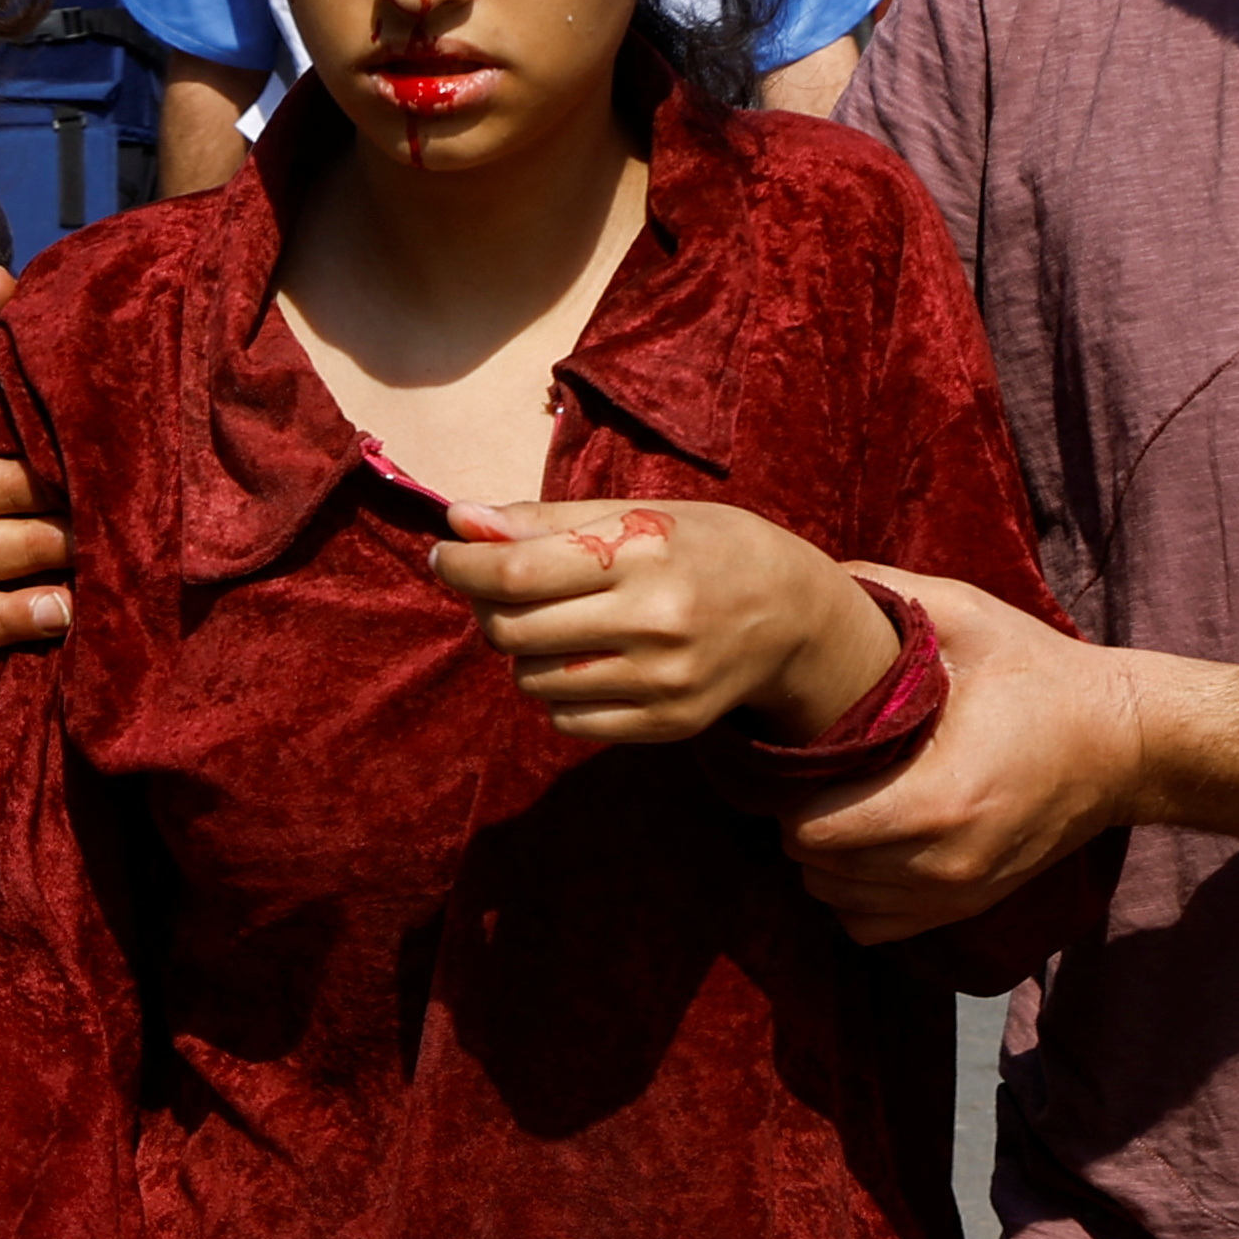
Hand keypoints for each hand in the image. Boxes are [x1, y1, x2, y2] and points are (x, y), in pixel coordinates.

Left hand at [428, 499, 894, 745]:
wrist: (795, 615)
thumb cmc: (706, 549)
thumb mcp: (638, 514)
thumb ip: (547, 520)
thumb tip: (460, 520)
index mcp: (645, 554)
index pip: (519, 571)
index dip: (464, 566)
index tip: (444, 554)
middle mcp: (655, 622)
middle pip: (515, 631)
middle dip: (488, 608)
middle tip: (498, 588)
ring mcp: (663, 682)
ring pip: (534, 681)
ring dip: (523, 653)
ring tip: (556, 624)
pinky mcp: (666, 724)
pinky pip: (568, 721)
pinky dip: (558, 692)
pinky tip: (586, 661)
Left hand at [779, 572, 1148, 939]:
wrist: (1125, 745)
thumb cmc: (1043, 677)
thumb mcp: (970, 616)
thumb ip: (885, 591)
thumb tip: (808, 582)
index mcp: (938, 800)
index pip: (811, 830)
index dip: (790, 788)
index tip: (801, 750)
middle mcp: (944, 863)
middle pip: (816, 869)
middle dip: (801, 819)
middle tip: (815, 771)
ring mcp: (958, 894)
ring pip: (837, 902)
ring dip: (825, 859)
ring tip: (841, 801)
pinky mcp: (967, 907)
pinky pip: (871, 926)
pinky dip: (854, 892)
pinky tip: (867, 841)